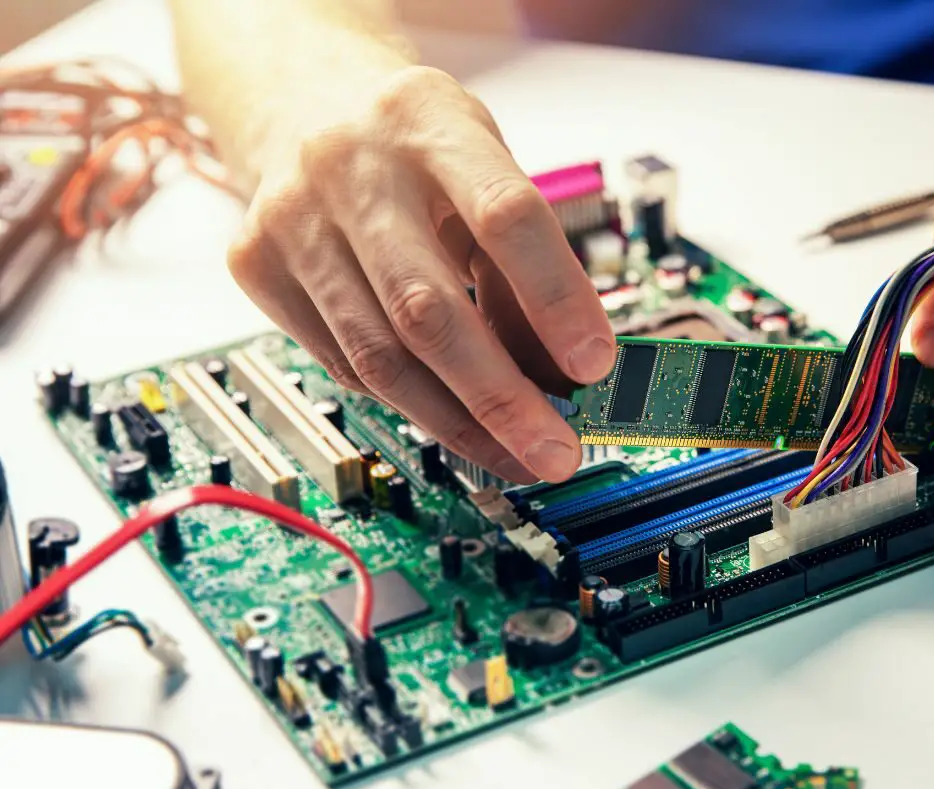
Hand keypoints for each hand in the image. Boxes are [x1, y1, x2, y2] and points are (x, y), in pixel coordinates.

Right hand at [227, 65, 614, 483]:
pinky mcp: (256, 265)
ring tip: (515, 455)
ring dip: (457, 422)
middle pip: (426, 310)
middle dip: (501, 398)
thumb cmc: (418, 148)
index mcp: (427, 122)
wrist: (303, 105)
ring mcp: (291, 219)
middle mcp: (349, 168)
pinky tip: (450, 411)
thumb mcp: (486, 170)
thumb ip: (520, 263)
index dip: (555, 298)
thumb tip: (562, 379)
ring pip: (377, 356)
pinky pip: (344, 363)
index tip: (595, 366)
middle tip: (556, 452)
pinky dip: (408, 398)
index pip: (503, 216)